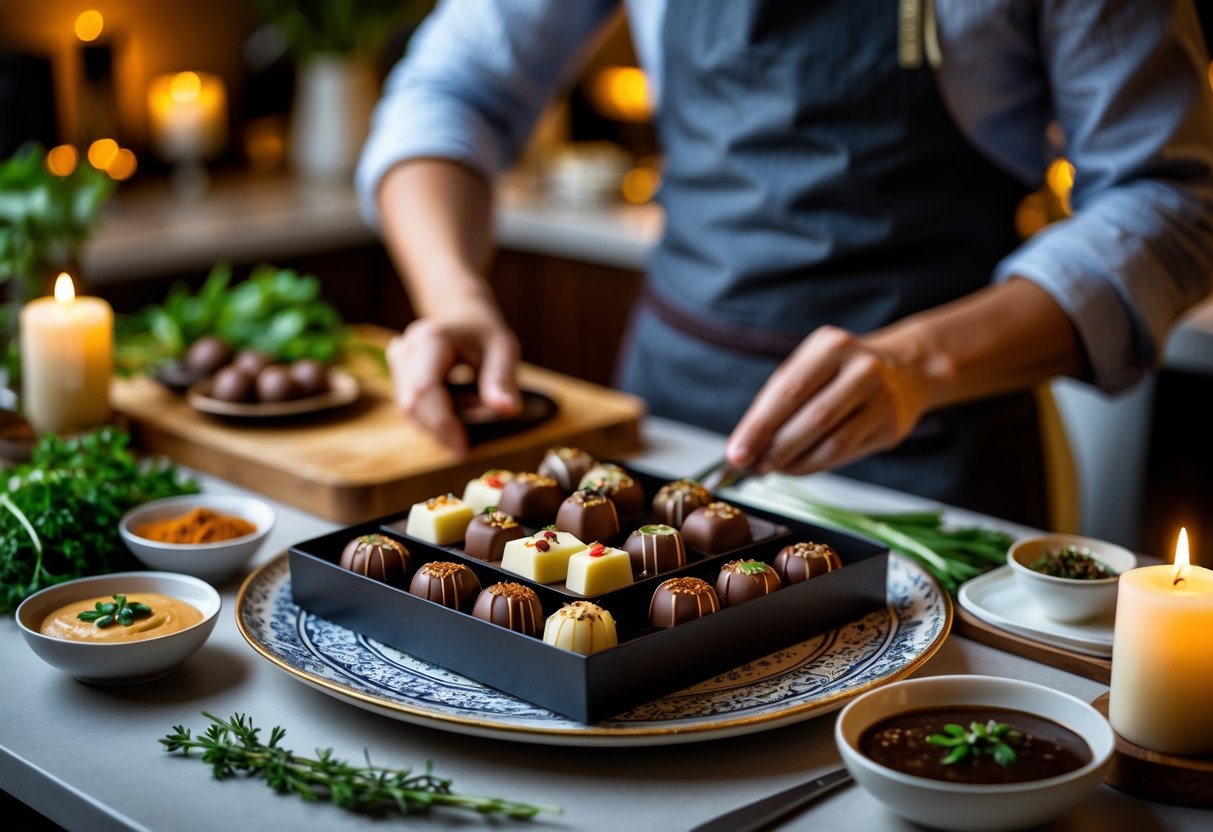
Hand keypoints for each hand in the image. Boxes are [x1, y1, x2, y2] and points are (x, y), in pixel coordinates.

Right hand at [387, 312, 520, 453]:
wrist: (462, 314)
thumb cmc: (485, 332)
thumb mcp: (503, 350)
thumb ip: (503, 380)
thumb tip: (508, 411)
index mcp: (430, 339)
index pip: (425, 391)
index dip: (441, 423)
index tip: (464, 448)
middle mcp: (405, 350)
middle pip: (413, 405)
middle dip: (442, 429)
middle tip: (472, 441)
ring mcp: (397, 363)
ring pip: (411, 411)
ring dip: (441, 422)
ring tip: (472, 404)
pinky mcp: (398, 377)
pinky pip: (413, 409)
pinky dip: (437, 416)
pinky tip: (459, 403)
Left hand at [724, 325, 934, 475]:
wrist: (904, 370)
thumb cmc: (839, 372)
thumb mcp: (810, 367)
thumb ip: (778, 400)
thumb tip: (746, 443)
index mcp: (831, 345)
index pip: (787, 390)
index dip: (758, 425)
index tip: (735, 452)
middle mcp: (861, 368)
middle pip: (810, 417)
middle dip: (773, 447)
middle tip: (749, 466)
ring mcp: (881, 397)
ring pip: (829, 440)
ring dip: (793, 461)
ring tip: (770, 468)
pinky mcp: (890, 425)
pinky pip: (844, 452)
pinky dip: (814, 464)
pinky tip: (796, 467)